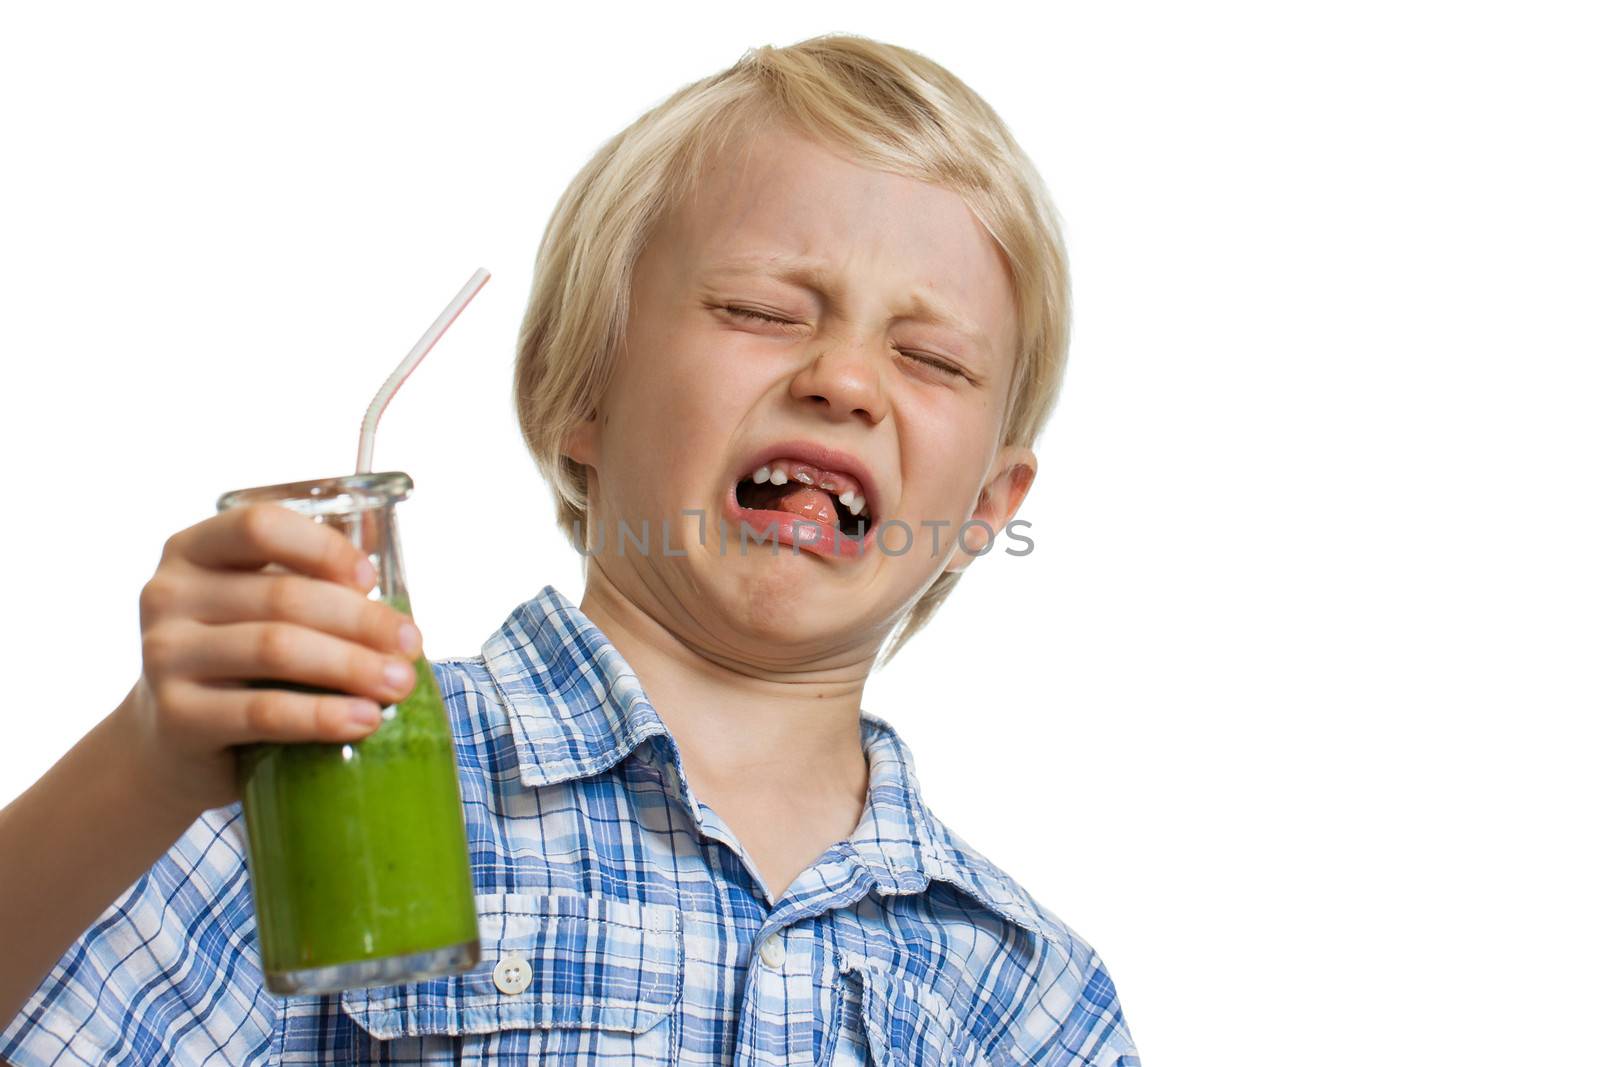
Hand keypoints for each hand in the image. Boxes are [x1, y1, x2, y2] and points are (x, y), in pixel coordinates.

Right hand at [124, 501, 423, 814]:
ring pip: (277, 649)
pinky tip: (365, 720)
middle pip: (283, 596)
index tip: (372, 581)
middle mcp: (167, 595)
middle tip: (410, 647)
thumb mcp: (259, 606)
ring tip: (399, 684)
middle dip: (362, 621)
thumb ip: (309, 577)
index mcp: (193, 550)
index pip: (261, 527)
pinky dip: (323, 715)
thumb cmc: (239, 660)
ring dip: (352, 666)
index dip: (325, 548)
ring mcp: (163, 656)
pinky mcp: (176, 716)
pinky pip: (264, 711)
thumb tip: (388, 559)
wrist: (174, 740)